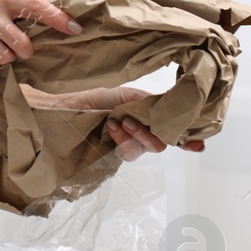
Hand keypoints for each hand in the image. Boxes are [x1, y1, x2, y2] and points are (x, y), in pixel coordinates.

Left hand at [24, 84, 206, 160]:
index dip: (185, 138)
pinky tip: (112, 129)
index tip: (199, 145)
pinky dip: (125, 140)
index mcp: (139, 115)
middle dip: (152, 132)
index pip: (167, 129)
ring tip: (117, 123)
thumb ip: (145, 104)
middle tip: (131, 121)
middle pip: (159, 141)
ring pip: (146, 148)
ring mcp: (122, 145)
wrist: (51, 107)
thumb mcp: (120, 95)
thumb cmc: (81, 97)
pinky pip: (128, 153)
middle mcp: (134, 132)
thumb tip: (169, 108)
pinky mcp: (109, 155)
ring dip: (137, 136)